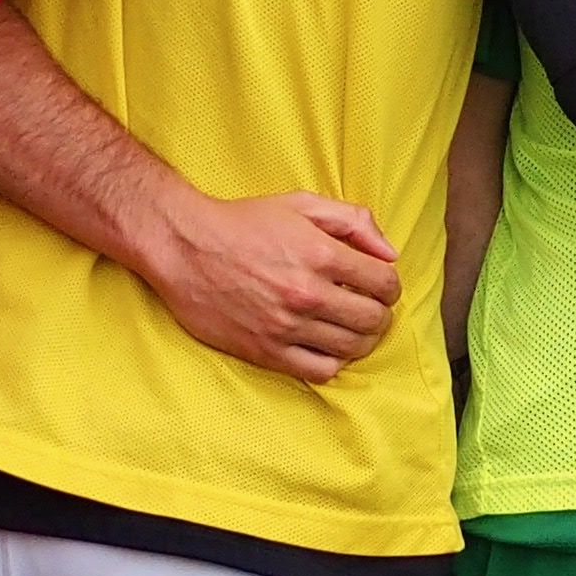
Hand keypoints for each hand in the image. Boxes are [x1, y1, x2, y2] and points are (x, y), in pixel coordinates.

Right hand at [140, 190, 402, 383]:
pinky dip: (333, 362)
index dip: (390, 286)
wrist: (184, 247)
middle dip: (380, 314)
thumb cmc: (243, 223)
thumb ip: (352, 221)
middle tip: (369, 308)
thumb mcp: (301, 205)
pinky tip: (326, 346)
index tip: (380, 286)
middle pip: (373, 320)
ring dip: (362, 340)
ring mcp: (286, 326)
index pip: (385, 284)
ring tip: (352, 328)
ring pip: (352, 348)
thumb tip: (390, 254)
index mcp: (320, 254)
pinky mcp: (266, 350)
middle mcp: (307, 293)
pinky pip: (320, 371)